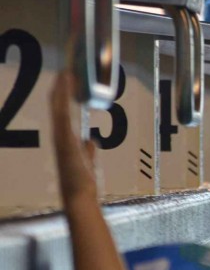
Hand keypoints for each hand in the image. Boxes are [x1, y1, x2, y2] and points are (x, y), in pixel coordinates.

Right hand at [51, 69, 98, 203]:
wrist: (79, 198)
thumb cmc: (82, 185)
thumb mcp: (87, 164)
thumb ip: (88, 151)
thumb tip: (91, 141)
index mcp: (65, 142)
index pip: (62, 115)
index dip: (63, 99)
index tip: (67, 84)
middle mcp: (60, 138)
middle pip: (57, 108)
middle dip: (60, 90)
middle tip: (65, 71)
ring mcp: (61, 139)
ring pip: (58, 109)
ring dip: (62, 90)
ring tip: (66, 73)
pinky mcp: (64, 140)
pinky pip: (63, 115)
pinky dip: (64, 100)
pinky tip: (68, 87)